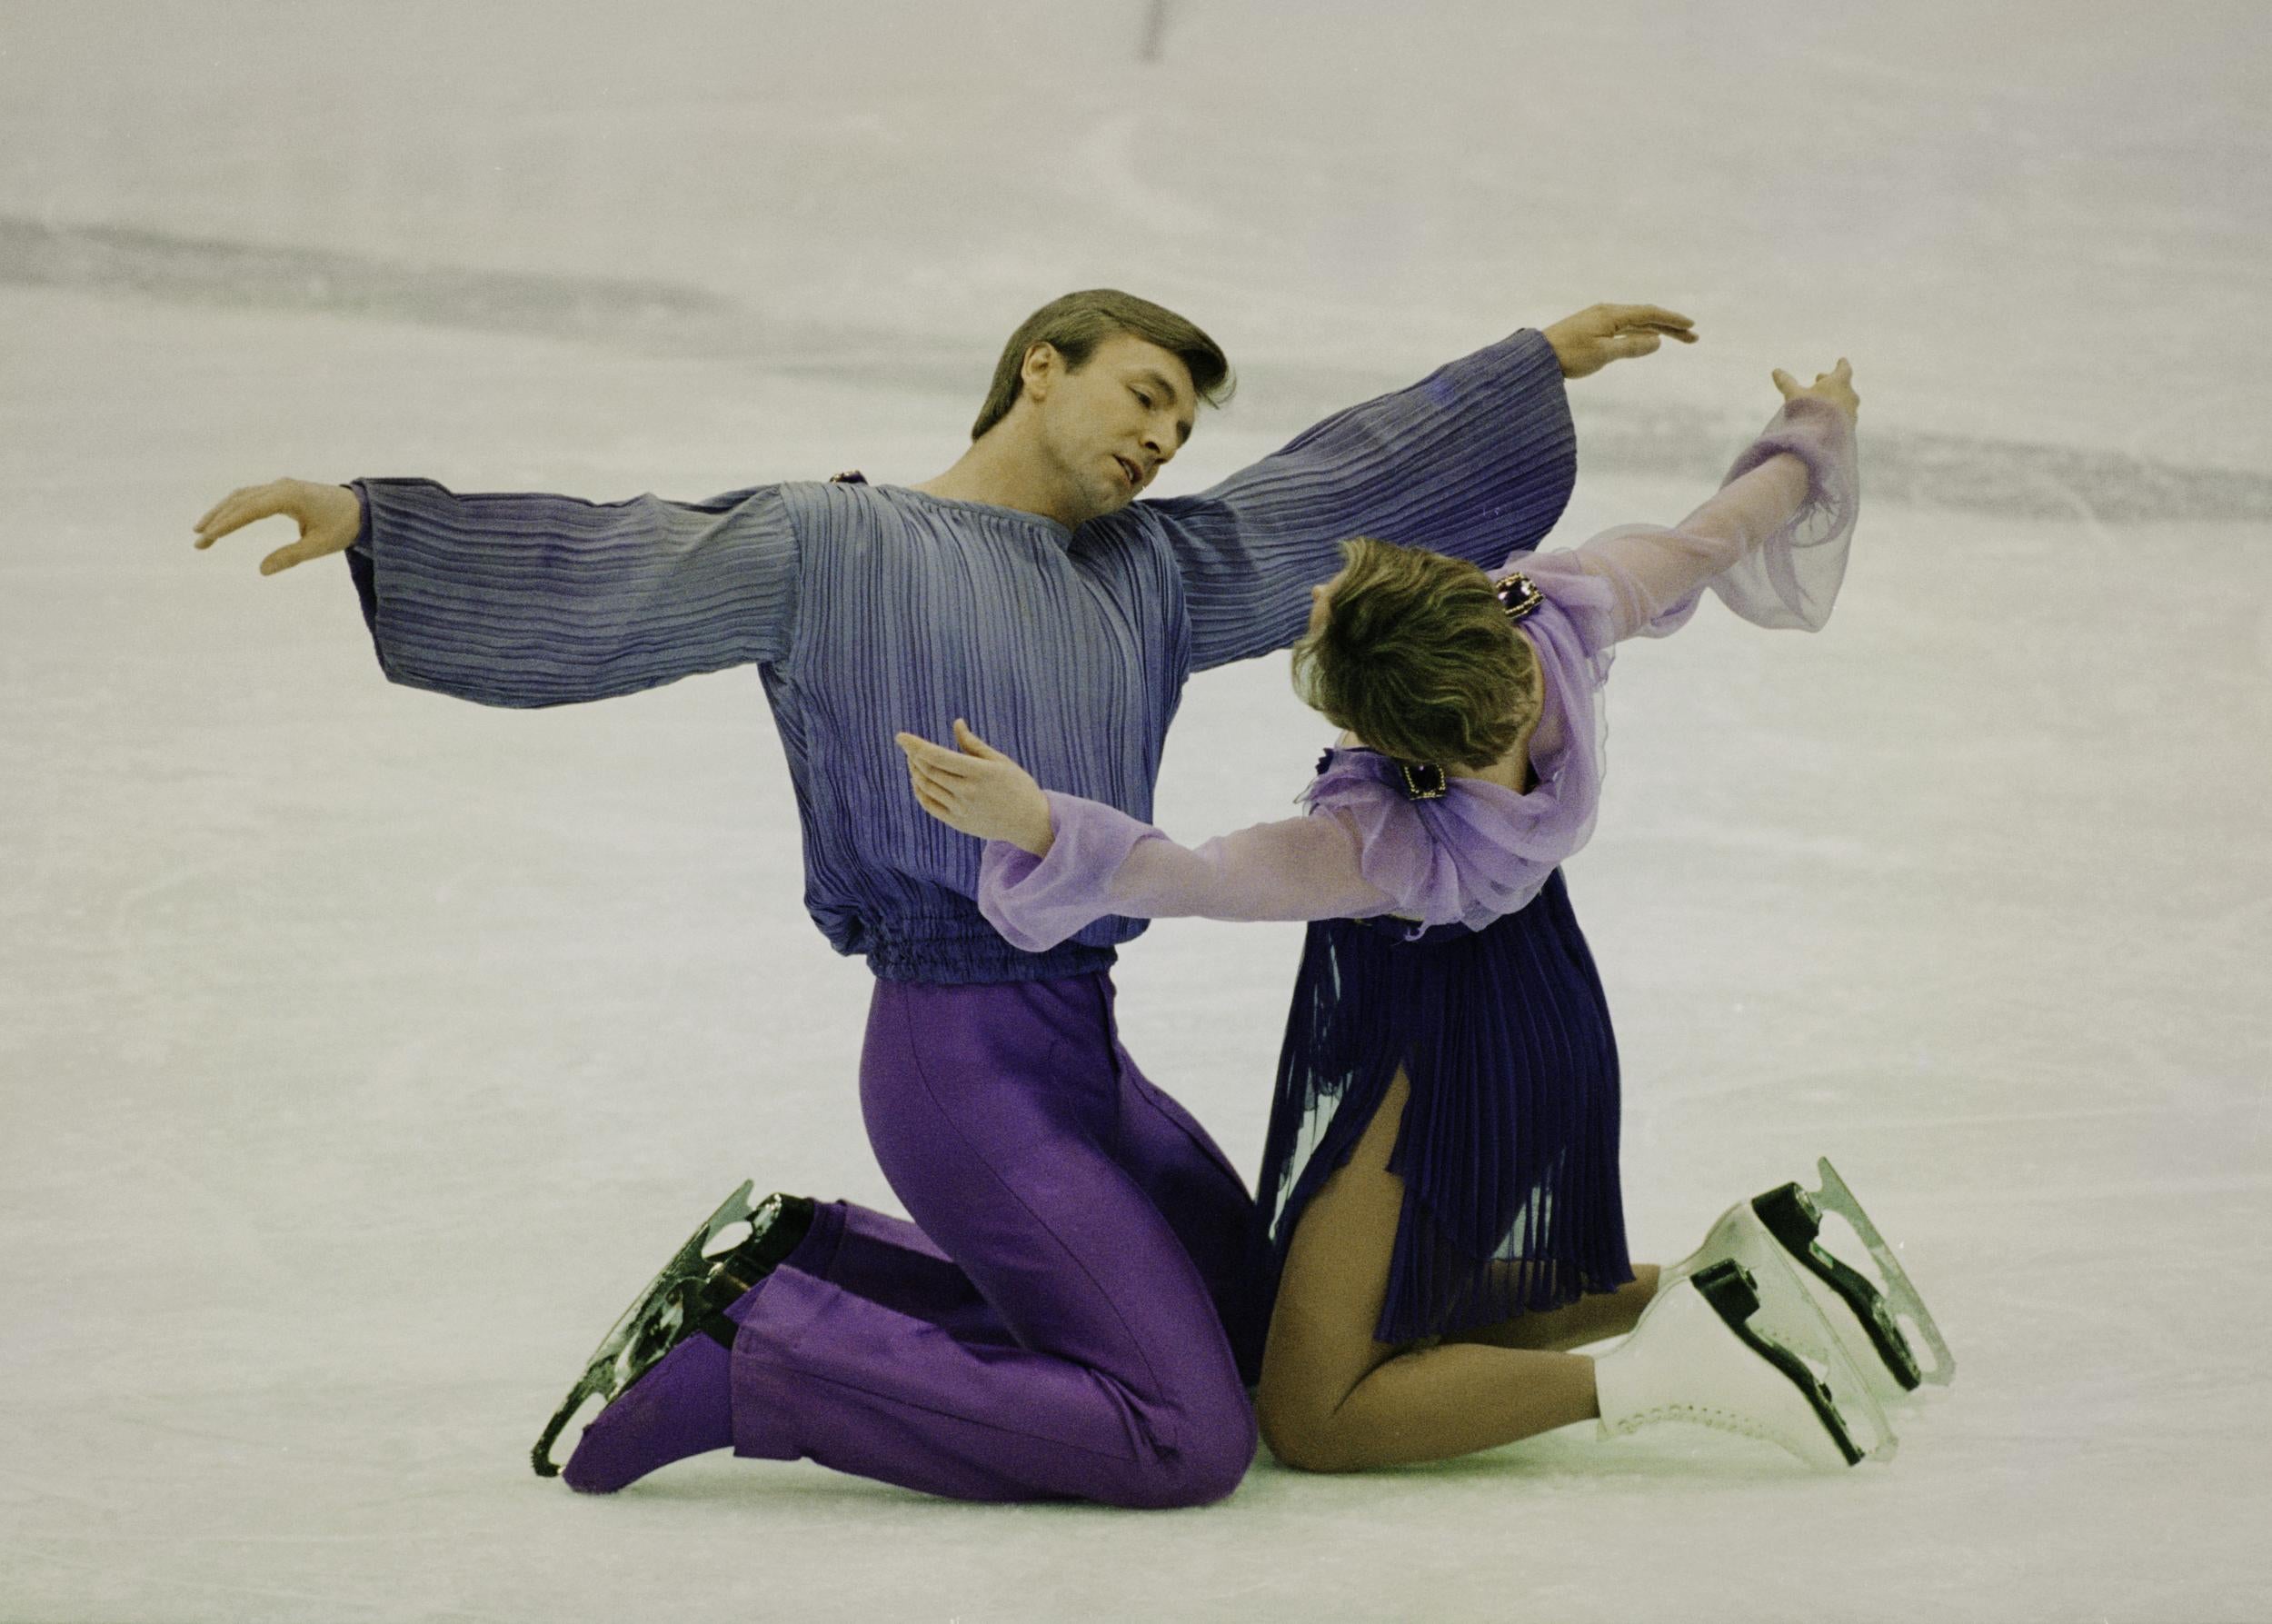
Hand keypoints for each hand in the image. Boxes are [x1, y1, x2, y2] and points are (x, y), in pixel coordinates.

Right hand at [193, 478, 360, 574]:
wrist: (362, 508)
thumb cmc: (343, 527)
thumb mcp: (320, 546)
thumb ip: (291, 557)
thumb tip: (262, 570)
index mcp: (289, 496)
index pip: (250, 509)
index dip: (227, 523)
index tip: (208, 537)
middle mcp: (281, 487)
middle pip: (240, 500)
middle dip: (217, 520)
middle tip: (198, 542)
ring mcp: (280, 486)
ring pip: (242, 496)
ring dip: (221, 512)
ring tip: (202, 532)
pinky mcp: (281, 491)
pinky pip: (251, 497)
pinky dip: (234, 508)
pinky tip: (222, 521)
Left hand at [895, 720, 1054, 855]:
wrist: (1028, 822)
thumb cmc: (1017, 785)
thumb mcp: (1000, 761)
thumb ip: (973, 744)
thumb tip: (956, 723)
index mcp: (978, 772)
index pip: (937, 756)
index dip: (915, 745)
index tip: (900, 736)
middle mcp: (967, 791)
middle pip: (928, 770)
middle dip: (913, 755)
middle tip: (909, 746)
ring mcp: (961, 809)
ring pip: (926, 787)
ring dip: (915, 771)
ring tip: (913, 760)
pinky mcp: (958, 822)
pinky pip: (929, 805)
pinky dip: (919, 791)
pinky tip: (918, 781)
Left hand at [1542, 304, 1696, 378]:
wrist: (1536, 357)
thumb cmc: (1568, 356)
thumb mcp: (1603, 354)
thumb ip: (1631, 347)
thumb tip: (1658, 341)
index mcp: (1611, 314)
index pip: (1649, 314)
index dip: (1672, 320)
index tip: (1691, 326)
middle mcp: (1607, 312)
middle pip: (1646, 317)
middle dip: (1671, 326)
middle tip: (1693, 337)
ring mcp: (1599, 320)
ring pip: (1636, 323)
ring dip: (1657, 330)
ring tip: (1678, 339)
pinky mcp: (1592, 329)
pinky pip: (1624, 328)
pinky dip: (1641, 332)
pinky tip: (1648, 339)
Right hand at [1772, 358, 1858, 420]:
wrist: (1823, 440)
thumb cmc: (1809, 412)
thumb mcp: (1794, 395)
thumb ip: (1786, 383)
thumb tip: (1776, 371)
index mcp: (1839, 382)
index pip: (1844, 369)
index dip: (1841, 365)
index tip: (1841, 361)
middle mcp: (1850, 395)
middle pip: (1843, 385)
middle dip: (1832, 384)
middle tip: (1819, 382)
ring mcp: (1852, 412)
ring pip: (1845, 402)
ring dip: (1835, 400)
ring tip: (1823, 404)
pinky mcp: (1851, 427)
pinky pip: (1845, 416)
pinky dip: (1837, 414)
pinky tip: (1827, 420)